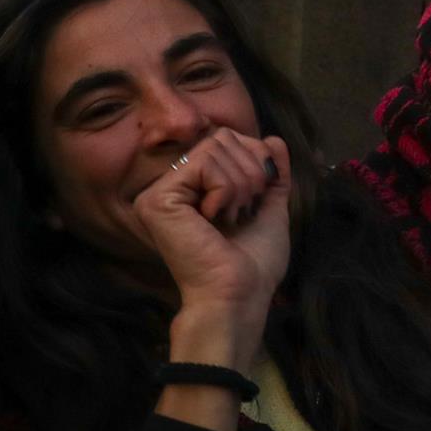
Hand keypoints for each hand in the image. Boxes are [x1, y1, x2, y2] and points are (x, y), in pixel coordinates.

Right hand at [134, 128, 291, 368]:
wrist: (240, 294)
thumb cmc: (255, 261)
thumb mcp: (270, 206)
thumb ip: (271, 172)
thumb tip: (273, 138)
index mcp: (193, 187)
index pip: (227, 138)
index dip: (256, 160)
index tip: (256, 201)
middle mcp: (171, 186)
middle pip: (222, 137)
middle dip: (251, 172)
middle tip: (242, 213)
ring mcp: (159, 192)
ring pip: (216, 146)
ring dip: (241, 184)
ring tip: (231, 218)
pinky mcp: (156, 199)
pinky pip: (206, 163)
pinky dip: (227, 190)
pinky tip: (215, 220)